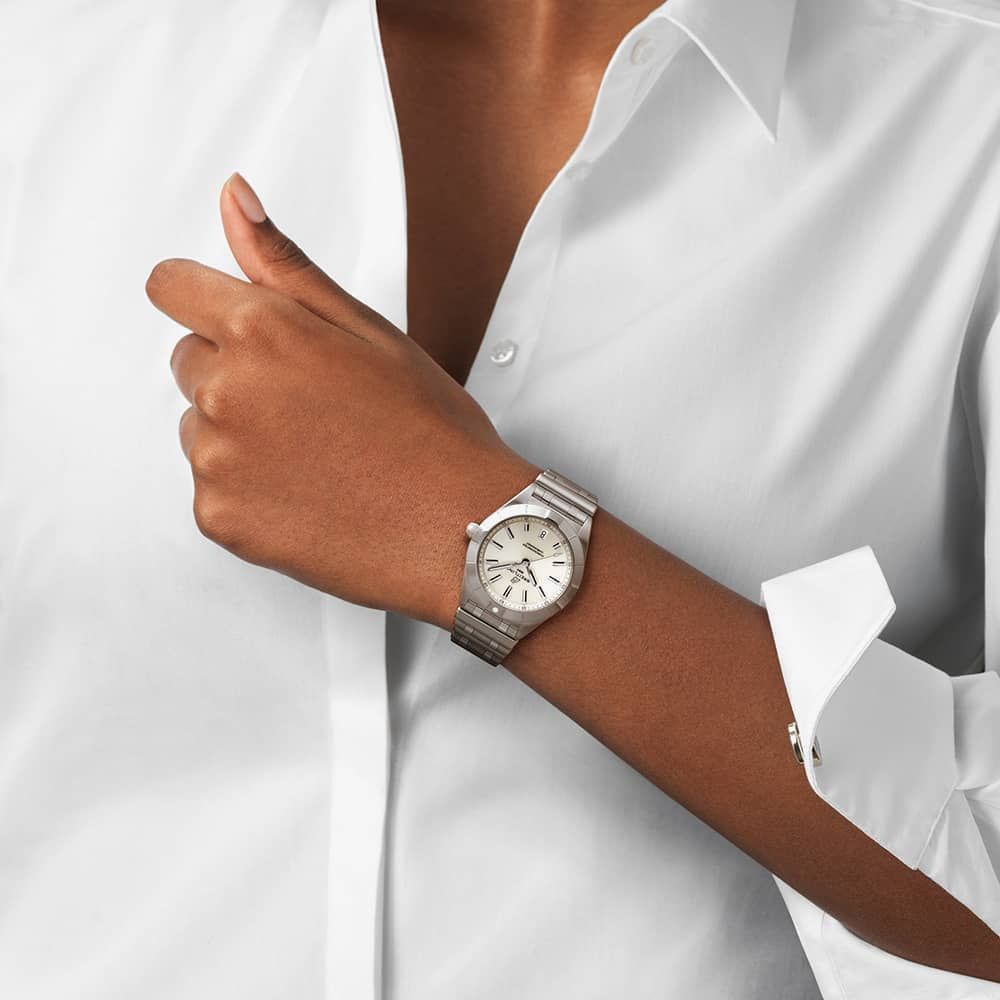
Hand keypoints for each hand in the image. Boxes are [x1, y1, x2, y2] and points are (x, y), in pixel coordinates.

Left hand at [146, 173, 538, 627]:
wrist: (459, 530)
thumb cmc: (431, 432)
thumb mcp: (368, 330)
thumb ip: (285, 264)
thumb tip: (234, 198)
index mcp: (262, 331)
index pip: (172, 288)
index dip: (207, 301)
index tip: (239, 326)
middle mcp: (225, 391)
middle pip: (190, 362)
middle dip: (236, 372)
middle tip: (312, 405)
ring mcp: (217, 460)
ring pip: (200, 428)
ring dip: (240, 434)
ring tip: (318, 455)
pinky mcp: (218, 517)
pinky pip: (211, 488)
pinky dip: (247, 491)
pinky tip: (308, 494)